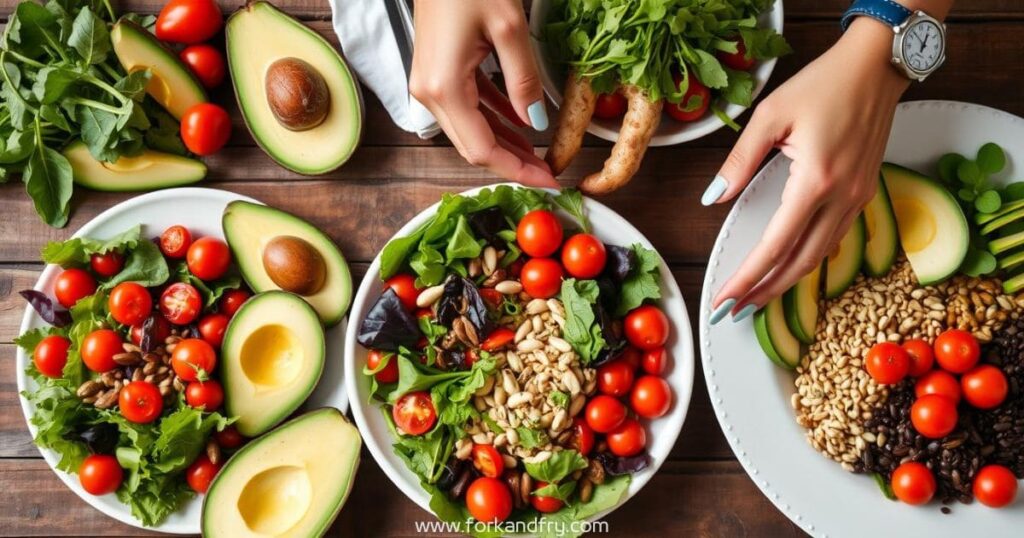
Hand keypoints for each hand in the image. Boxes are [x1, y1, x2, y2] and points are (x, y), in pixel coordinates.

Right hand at [410, 0, 557, 186]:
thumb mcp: (508, 27)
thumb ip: (524, 80)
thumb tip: (536, 122)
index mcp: (445, 88)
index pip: (482, 150)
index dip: (517, 172)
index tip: (548, 183)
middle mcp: (430, 93)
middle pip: (473, 146)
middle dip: (513, 164)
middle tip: (549, 173)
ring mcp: (429, 84)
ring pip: (470, 130)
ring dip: (505, 144)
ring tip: (539, 154)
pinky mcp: (436, 74)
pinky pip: (467, 108)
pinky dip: (494, 119)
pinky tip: (520, 124)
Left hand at [706, 19, 910, 322]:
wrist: (876, 66)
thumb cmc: (823, 83)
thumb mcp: (769, 115)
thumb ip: (739, 161)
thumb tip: (712, 199)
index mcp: (815, 180)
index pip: (775, 245)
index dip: (748, 277)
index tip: (725, 298)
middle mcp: (841, 196)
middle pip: (800, 262)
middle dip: (766, 291)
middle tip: (735, 310)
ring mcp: (858, 197)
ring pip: (820, 255)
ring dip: (787, 280)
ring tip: (756, 296)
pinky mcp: (863, 192)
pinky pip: (834, 238)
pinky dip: (808, 259)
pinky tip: (789, 265)